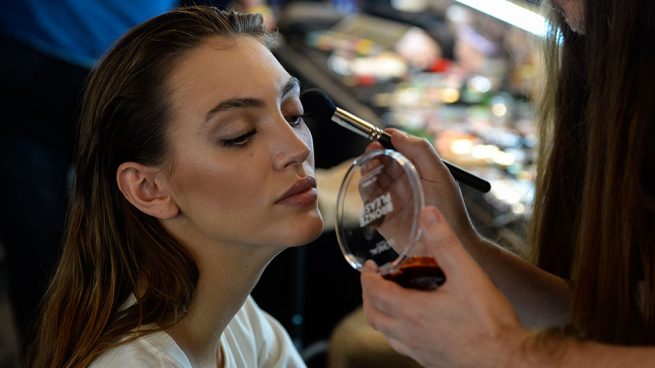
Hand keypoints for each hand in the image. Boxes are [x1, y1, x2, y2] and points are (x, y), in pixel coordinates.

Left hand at [361, 206, 527, 367]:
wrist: (508, 361)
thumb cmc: (489, 322)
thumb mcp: (467, 273)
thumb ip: (445, 243)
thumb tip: (428, 214)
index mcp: (411, 312)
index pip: (374, 292)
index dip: (367, 276)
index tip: (370, 266)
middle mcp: (408, 334)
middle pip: (373, 314)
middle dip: (369, 294)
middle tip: (377, 279)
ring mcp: (418, 351)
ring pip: (385, 333)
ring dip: (381, 313)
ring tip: (392, 298)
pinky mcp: (430, 361)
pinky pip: (402, 346)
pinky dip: (397, 331)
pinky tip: (414, 323)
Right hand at [365, 129, 478, 246]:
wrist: (449, 244)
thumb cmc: (449, 209)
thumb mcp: (438, 174)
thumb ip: (420, 151)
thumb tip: (395, 134)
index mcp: (414, 169)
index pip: (393, 150)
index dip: (384, 143)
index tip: (378, 140)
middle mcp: (400, 183)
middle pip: (378, 163)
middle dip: (372, 156)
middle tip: (372, 155)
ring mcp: (390, 199)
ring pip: (370, 181)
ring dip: (367, 174)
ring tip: (371, 171)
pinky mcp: (381, 217)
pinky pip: (368, 203)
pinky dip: (366, 194)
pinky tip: (372, 192)